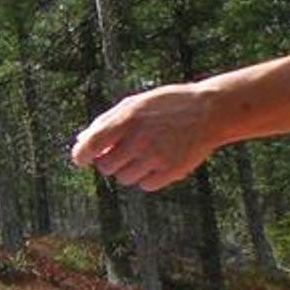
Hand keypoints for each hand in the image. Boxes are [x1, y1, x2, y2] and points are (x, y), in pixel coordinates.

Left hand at [70, 82, 217, 191]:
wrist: (209, 111)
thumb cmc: (167, 106)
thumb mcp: (135, 104)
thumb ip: (105, 121)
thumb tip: (80, 142)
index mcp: (128, 118)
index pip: (90, 145)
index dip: (81, 155)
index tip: (82, 160)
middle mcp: (140, 139)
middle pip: (106, 167)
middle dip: (109, 161)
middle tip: (124, 151)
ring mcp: (156, 156)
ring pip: (124, 178)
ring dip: (129, 170)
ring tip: (145, 154)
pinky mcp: (171, 171)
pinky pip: (146, 186)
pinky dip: (148, 178)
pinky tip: (158, 162)